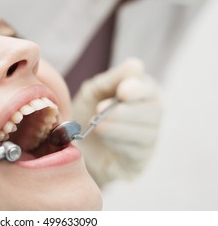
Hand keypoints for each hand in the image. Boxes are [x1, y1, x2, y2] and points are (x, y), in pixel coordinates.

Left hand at [72, 58, 161, 186]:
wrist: (72, 144)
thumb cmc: (86, 112)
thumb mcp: (94, 91)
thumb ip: (113, 79)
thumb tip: (136, 65)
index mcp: (142, 91)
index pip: (149, 87)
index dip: (137, 89)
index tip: (122, 91)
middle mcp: (152, 114)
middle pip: (154, 111)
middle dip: (126, 111)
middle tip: (99, 110)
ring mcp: (149, 139)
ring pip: (147, 133)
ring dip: (119, 128)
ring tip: (97, 126)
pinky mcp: (140, 160)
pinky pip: (138, 152)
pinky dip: (118, 143)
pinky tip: (102, 138)